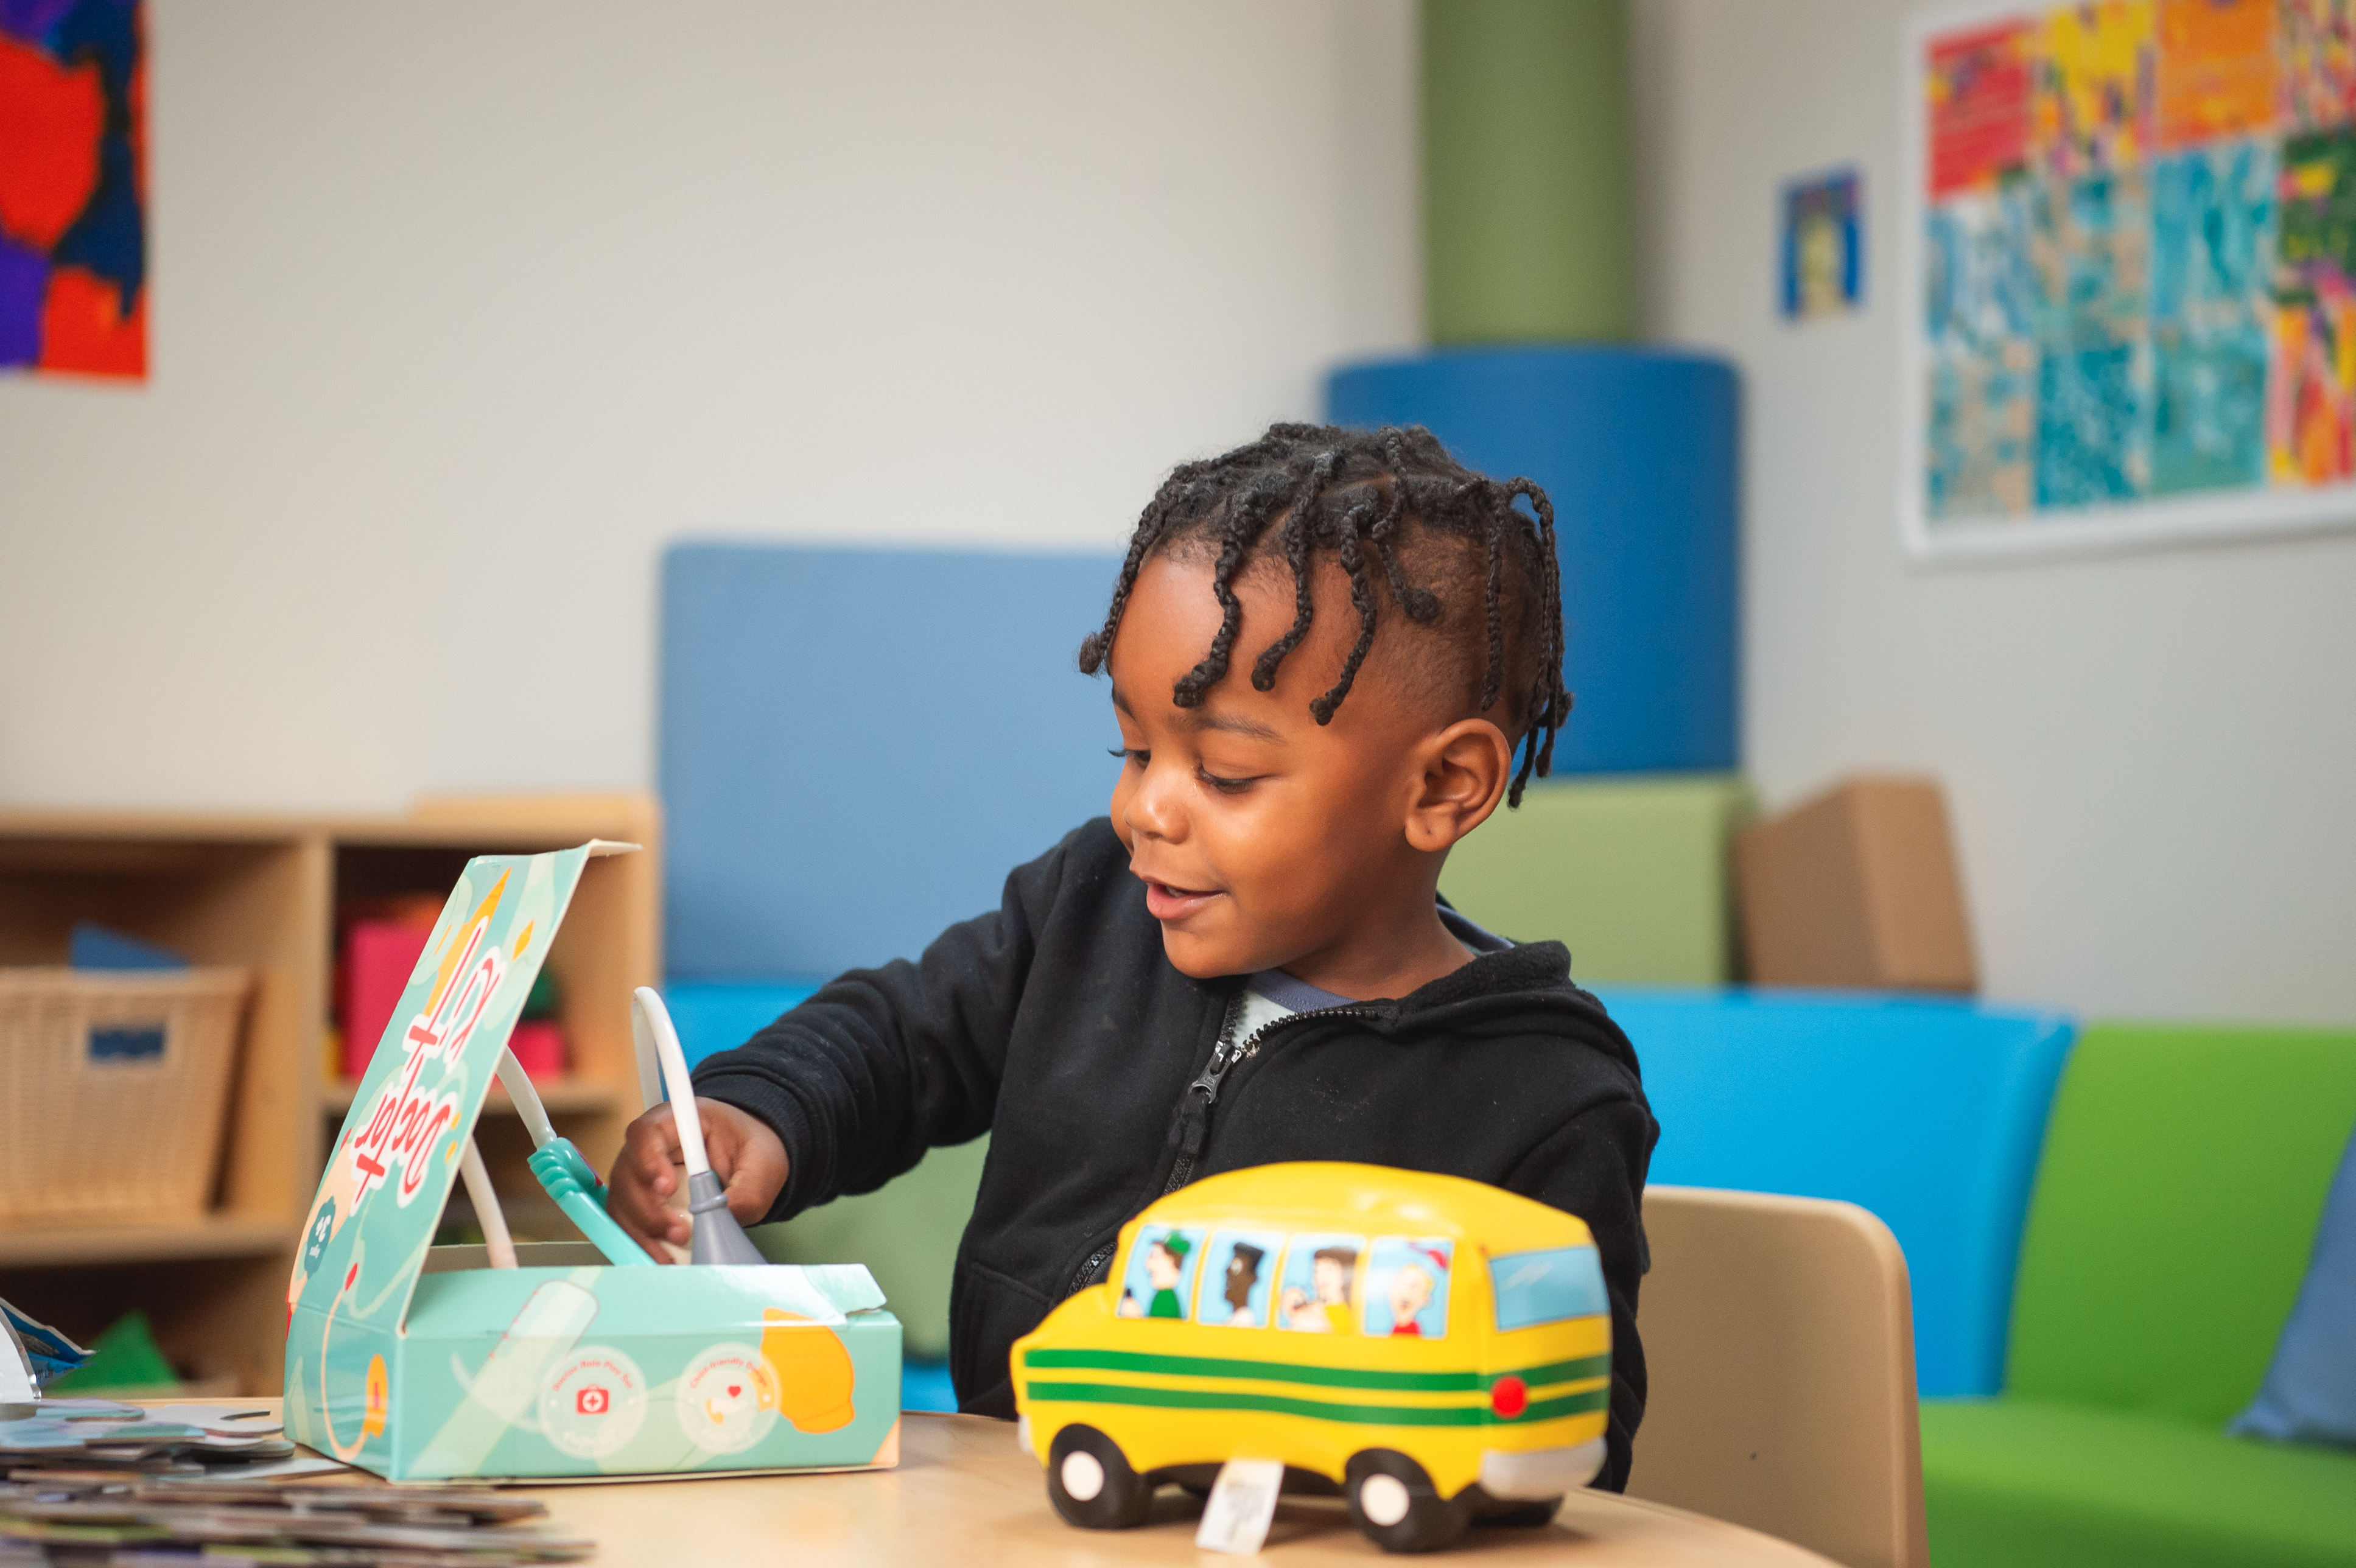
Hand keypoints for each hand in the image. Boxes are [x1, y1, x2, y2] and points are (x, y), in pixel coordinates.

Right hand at [606, 1098, 788, 1260]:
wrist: (748, 1159)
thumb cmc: (749, 1149)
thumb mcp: (763, 1164)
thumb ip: (747, 1190)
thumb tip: (723, 1218)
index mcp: (677, 1123)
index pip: (646, 1133)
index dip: (649, 1160)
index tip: (668, 1188)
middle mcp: (648, 1146)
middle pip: (627, 1173)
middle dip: (649, 1209)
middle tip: (680, 1231)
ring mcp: (638, 1174)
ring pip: (622, 1202)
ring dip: (643, 1230)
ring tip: (674, 1250)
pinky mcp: (639, 1201)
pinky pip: (628, 1222)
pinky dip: (643, 1242)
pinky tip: (664, 1256)